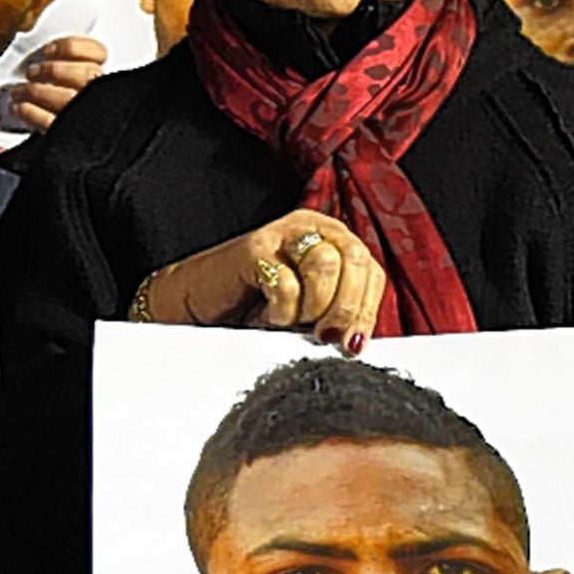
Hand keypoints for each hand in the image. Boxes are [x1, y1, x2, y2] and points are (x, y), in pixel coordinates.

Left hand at [9, 36, 106, 133]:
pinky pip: (52, 122)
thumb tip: (41, 55)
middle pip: (86, 74)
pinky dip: (32, 113)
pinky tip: (21, 108)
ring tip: (19, 91)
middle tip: (32, 72)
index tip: (48, 49)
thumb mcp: (75, 83)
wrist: (83, 156)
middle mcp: (100, 96)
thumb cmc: (75, 114)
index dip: (72, 47)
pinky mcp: (71, 137)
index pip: (99, 54)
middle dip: (52, 69)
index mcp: (104, 81)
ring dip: (35, 91)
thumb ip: (65, 67)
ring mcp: (87, 117)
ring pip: (67, 97)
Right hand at [144, 209, 385, 351]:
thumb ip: (338, 315)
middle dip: (346, 308)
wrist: (202, 305)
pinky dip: (282, 311)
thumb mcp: (309, 313)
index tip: (351, 344)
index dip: (366, 310)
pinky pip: (287, 283)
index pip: (371, 270)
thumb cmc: (258, 309)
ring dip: (312, 308)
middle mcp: (315, 229)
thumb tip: (357, 343)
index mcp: (336, 242)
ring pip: (325, 266)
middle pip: (355, 260)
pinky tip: (268, 315)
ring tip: (291, 321)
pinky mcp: (257, 248)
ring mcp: (285, 234)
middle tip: (326, 337)